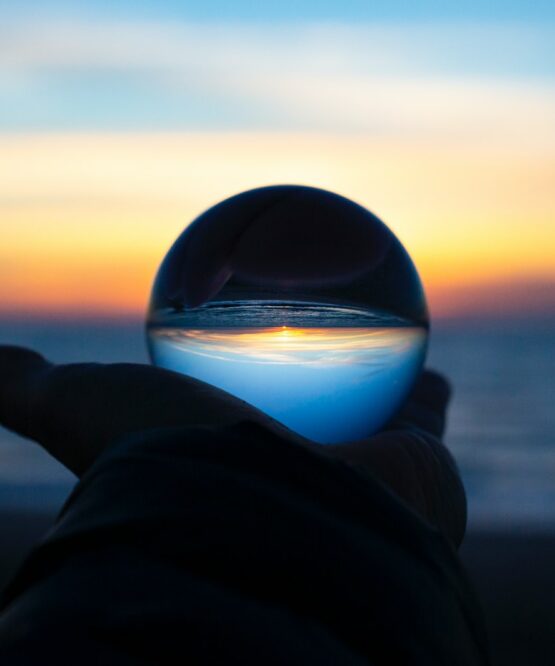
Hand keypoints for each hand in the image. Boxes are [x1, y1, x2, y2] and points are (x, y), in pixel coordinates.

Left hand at [0, 346, 464, 545]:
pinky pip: (425, 410)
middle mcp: (297, 476)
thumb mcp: (77, 408)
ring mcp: (361, 479)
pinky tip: (417, 329)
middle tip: (310, 343)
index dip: (229, 386)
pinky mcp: (419, 472)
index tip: (229, 356)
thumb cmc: (166, 463)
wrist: (265, 521)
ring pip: (372, 419)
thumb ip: (27, 386)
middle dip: (312, 391)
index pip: (229, 415)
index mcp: (230, 463)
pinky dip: (425, 380)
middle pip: (306, 419)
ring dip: (377, 384)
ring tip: (380, 335)